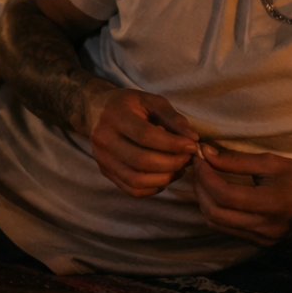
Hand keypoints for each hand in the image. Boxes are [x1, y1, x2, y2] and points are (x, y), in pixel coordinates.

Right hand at [83, 85, 199, 196]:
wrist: (99, 111)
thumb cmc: (131, 105)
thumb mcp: (153, 102)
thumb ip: (173, 118)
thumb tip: (192, 140)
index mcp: (115, 116)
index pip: (145, 136)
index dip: (172, 144)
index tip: (192, 146)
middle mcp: (103, 139)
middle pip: (141, 161)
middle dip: (172, 163)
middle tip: (188, 158)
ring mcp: (102, 158)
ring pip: (137, 180)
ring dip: (164, 178)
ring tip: (179, 168)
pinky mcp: (105, 172)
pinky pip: (132, 190)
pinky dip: (152, 188)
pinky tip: (164, 177)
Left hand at [192, 144, 291, 243]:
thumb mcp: (273, 163)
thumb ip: (237, 161)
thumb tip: (207, 155)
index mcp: (271, 204)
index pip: (224, 195)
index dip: (205, 176)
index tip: (200, 159)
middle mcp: (264, 226)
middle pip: (214, 213)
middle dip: (200, 189)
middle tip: (199, 169)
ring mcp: (262, 238)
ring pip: (217, 224)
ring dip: (205, 201)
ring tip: (206, 180)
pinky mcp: (261, 243)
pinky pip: (228, 229)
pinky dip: (217, 212)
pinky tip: (218, 195)